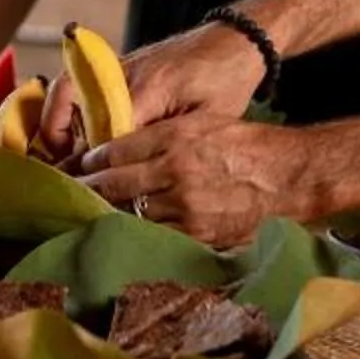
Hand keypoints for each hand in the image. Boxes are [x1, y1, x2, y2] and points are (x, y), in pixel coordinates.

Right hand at [35, 20, 263, 154]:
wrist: (234, 41)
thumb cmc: (226, 81)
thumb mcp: (205, 120)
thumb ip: (169, 142)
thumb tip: (139, 174)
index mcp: (148, 90)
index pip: (106, 130)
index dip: (93, 161)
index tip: (86, 185)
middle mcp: (123, 74)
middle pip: (73, 103)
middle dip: (59, 138)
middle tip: (61, 170)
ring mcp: (118, 66)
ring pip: (69, 89)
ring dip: (56, 119)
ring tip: (58, 152)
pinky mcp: (119, 65)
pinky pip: (82, 84)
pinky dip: (70, 107)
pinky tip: (75, 134)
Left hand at [80, 115, 312, 248]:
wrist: (287, 175)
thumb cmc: (244, 144)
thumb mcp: (201, 123)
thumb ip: (160, 135)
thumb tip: (118, 149)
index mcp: (175, 138)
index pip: (115, 151)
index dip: (91, 161)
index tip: (78, 167)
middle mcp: (175, 171)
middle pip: (115, 184)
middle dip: (91, 190)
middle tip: (72, 194)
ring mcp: (186, 205)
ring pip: (131, 213)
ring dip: (111, 214)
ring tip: (94, 215)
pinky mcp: (198, 233)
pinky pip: (156, 235)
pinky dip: (139, 233)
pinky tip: (128, 232)